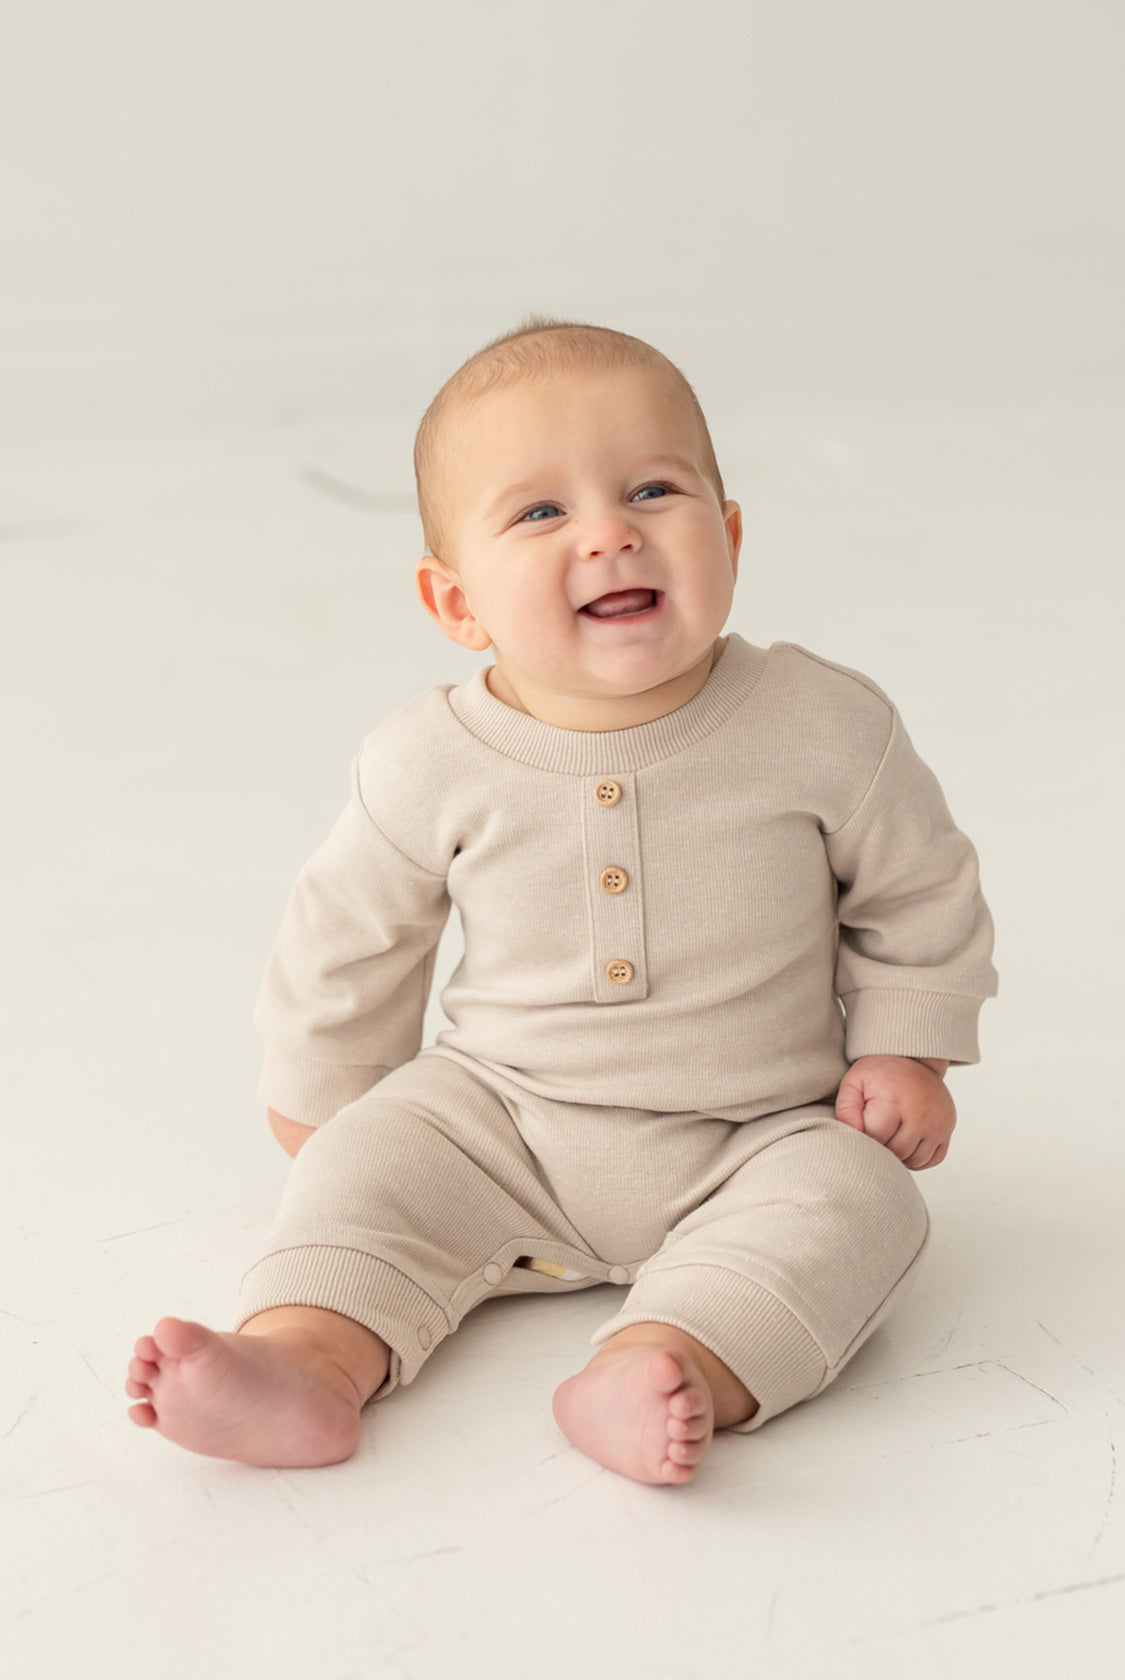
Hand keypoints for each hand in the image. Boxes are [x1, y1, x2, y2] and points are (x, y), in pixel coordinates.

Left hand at [834, 1055, 955, 1170]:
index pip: (876, 1139)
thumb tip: (852, 1133)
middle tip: (874, 1133)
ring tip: (889, 1138)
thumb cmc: (880, 1073)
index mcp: (894, 1102)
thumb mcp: (854, 1082)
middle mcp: (920, 1115)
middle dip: (881, 1149)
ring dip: (899, 1157)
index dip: (865, 1138)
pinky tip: (906, 1144)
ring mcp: (937, 1124)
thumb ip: (846, 1109)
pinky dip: (918, 1159)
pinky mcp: (947, 1129)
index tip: (861, 1127)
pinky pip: (933, 1159)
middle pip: (896, 1153)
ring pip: (915, 1161)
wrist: (913, 1058)